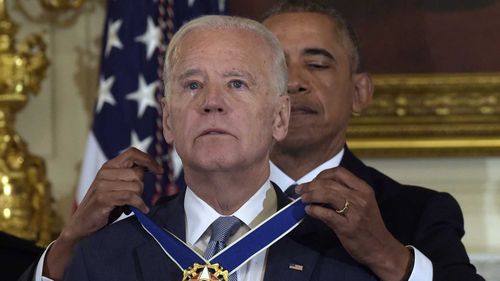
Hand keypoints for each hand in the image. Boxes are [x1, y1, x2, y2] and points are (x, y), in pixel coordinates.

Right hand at [43, 148, 162, 279]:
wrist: (82, 224)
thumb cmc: (104, 206)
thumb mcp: (117, 187)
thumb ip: (129, 176)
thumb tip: (152, 168)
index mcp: (109, 166)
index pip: (132, 153)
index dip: (148, 160)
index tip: (159, 170)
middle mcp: (105, 172)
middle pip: (138, 173)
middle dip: (141, 187)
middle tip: (134, 198)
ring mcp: (102, 184)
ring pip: (136, 185)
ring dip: (138, 197)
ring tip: (130, 204)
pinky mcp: (103, 197)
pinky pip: (130, 196)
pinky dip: (139, 204)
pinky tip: (141, 209)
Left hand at [296, 167, 410, 280]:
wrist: (381, 249)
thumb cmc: (369, 226)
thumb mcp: (362, 204)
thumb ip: (344, 194)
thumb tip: (318, 188)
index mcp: (364, 189)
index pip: (339, 172)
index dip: (322, 175)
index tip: (312, 181)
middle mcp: (360, 198)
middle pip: (330, 183)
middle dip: (311, 185)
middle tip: (300, 190)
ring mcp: (355, 212)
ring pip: (327, 195)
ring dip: (311, 195)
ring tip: (303, 199)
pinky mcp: (347, 227)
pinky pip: (326, 214)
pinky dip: (314, 211)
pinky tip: (309, 211)